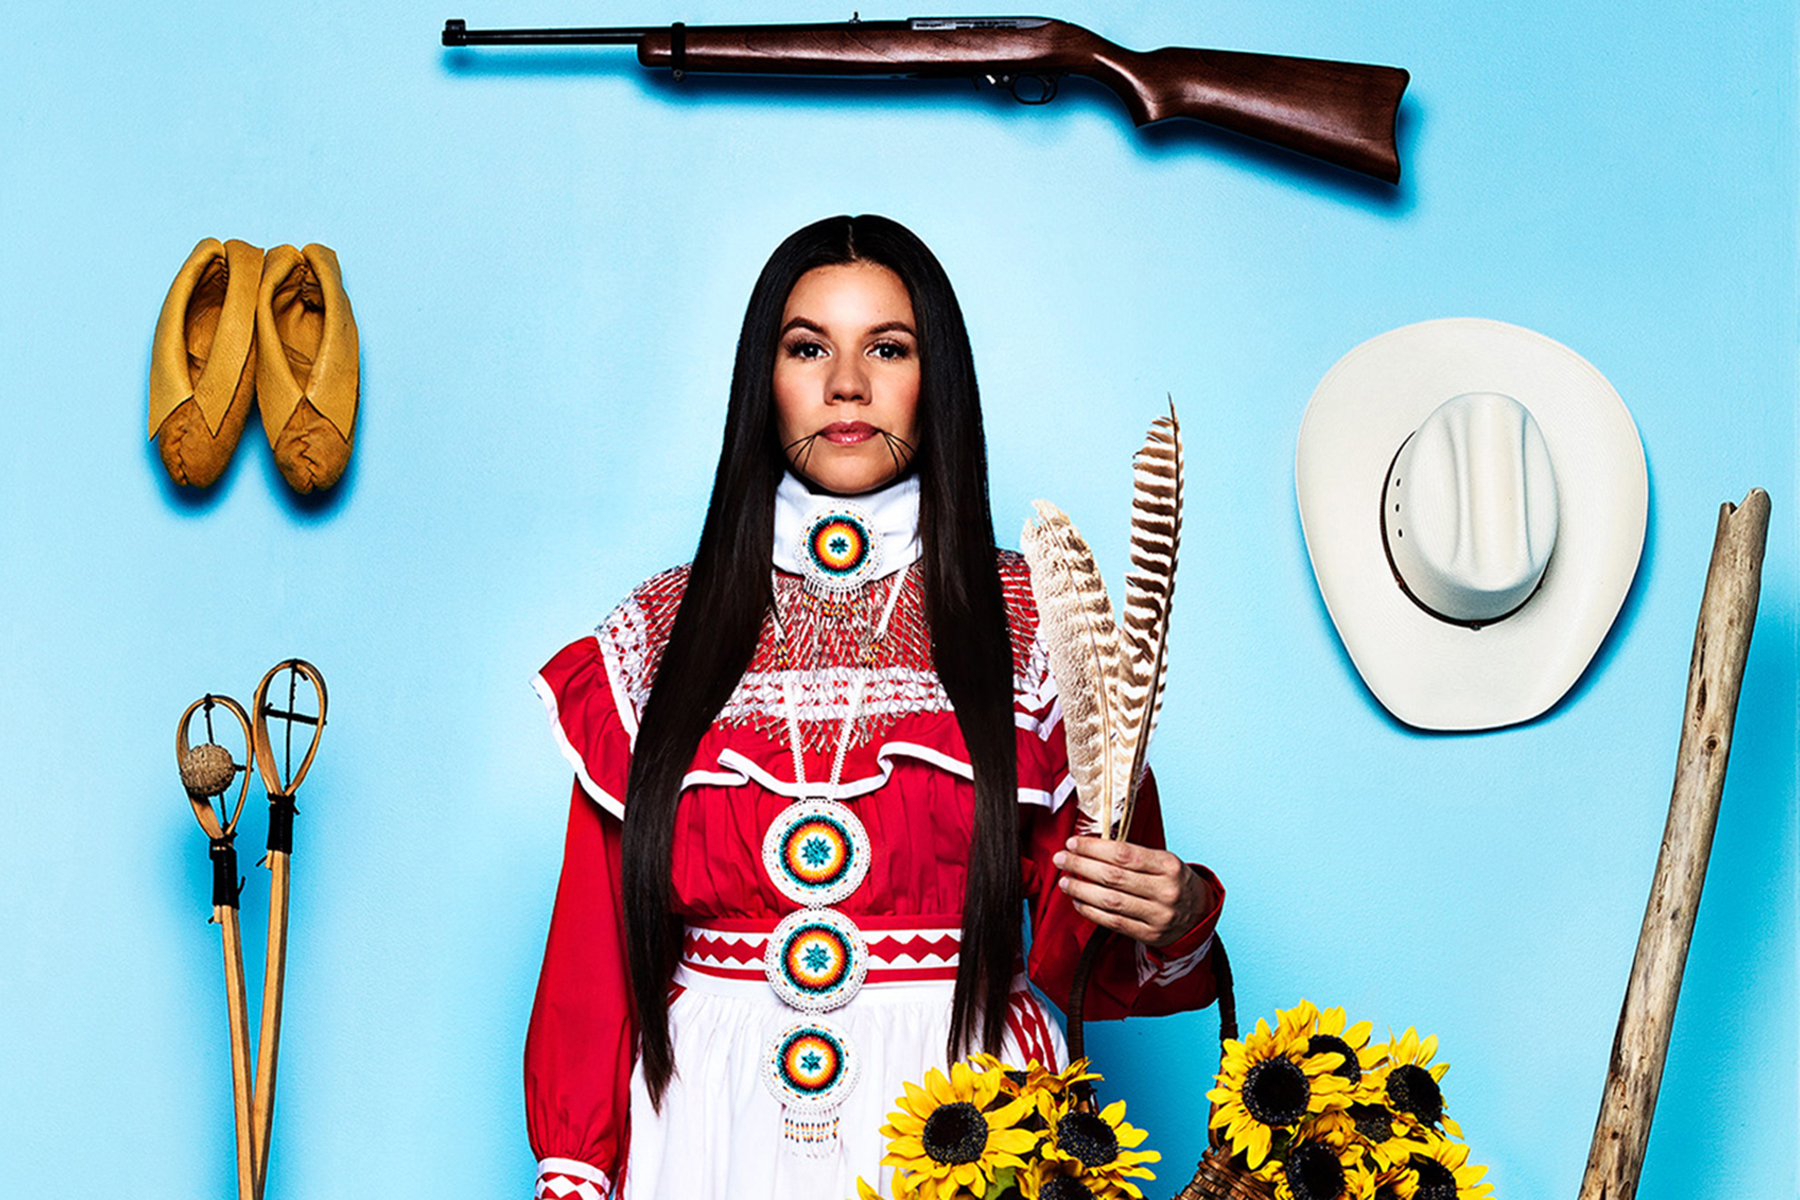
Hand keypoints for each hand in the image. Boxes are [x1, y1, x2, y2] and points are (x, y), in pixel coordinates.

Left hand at [1053, 836, 1208, 947]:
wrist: (1198, 913)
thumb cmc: (1172, 880)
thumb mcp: (1162, 860)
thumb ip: (1131, 855)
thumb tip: (1088, 847)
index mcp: (1168, 865)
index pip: (1124, 854)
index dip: (1094, 848)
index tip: (1073, 843)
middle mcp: (1165, 890)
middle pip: (1114, 877)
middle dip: (1081, 866)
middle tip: (1061, 859)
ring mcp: (1159, 915)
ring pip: (1111, 901)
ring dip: (1081, 890)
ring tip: (1064, 881)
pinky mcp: (1150, 935)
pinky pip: (1114, 922)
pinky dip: (1091, 912)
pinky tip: (1078, 902)